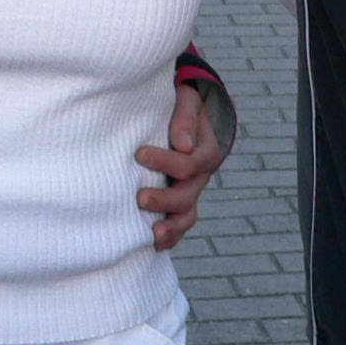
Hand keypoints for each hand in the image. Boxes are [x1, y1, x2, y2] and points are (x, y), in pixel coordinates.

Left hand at [136, 82, 228, 251]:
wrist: (186, 112)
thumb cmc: (183, 104)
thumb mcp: (188, 100)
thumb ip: (186, 118)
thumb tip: (182, 143)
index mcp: (206, 151)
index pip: (189, 163)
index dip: (166, 161)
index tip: (139, 154)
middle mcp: (200, 176)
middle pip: (187, 195)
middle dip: (164, 200)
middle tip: (140, 197)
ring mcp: (190, 191)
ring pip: (186, 216)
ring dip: (171, 228)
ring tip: (153, 235)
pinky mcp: (178, 200)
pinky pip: (178, 223)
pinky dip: (170, 236)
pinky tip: (154, 244)